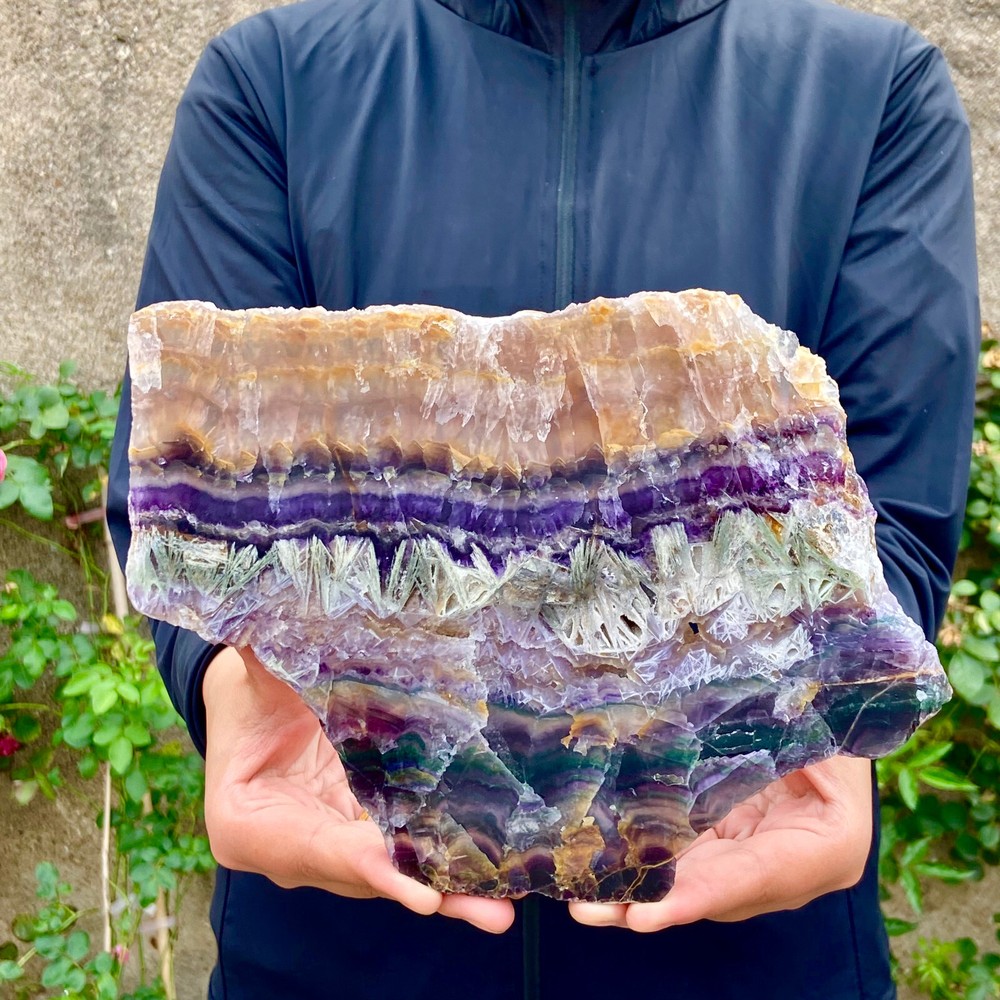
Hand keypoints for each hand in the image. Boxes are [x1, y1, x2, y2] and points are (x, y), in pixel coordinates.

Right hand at [202, 646, 514, 932]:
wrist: (252, 700)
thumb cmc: (247, 689)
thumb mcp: (247, 676)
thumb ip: (259, 665)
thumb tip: (272, 629)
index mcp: (248, 825)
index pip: (315, 851)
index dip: (369, 868)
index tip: (419, 893)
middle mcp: (290, 852)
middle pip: (361, 875)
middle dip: (423, 889)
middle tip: (487, 911)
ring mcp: (327, 846)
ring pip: (387, 873)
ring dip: (444, 889)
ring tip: (498, 908)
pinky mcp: (356, 830)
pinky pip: (397, 851)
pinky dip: (437, 863)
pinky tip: (486, 876)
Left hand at [568, 755, 871, 931]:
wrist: (844, 726)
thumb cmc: (839, 725)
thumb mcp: (827, 733)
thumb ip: (793, 735)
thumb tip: (754, 715)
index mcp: (828, 847)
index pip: (752, 875)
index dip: (698, 895)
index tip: (646, 913)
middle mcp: (789, 871)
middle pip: (713, 893)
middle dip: (651, 903)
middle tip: (591, 907)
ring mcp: (756, 862)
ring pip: (692, 883)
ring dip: (638, 890)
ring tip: (583, 899)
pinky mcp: (731, 845)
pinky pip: (687, 859)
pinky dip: (648, 865)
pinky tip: (604, 866)